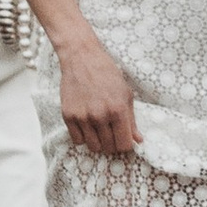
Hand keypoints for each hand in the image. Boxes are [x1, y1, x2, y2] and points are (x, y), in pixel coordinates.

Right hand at [57, 36, 140, 158]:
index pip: (124, 144)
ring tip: (100, 131)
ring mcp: (83, 117)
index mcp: (118, 110)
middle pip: (109, 148)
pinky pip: (77, 140)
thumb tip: (138, 140)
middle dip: (113, 145)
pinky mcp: (68, 116)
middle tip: (112, 134)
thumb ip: (131, 120)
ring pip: (93, 147)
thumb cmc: (107, 74)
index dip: (126, 145)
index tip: (124, 140)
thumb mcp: (126, 94)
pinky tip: (88, 127)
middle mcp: (100, 115)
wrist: (82, 58)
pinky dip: (84, 138)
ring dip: (99, 143)